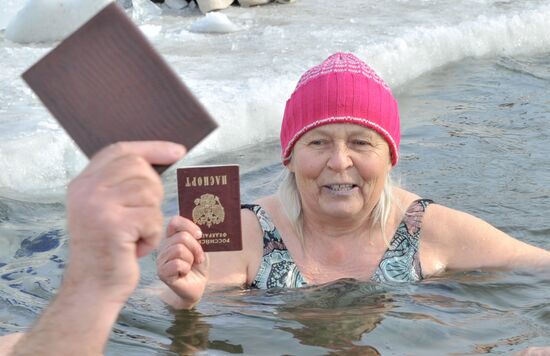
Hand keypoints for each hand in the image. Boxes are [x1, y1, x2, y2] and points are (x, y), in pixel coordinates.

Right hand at [63, 141, 185, 302]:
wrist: (93, 287)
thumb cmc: (109, 249)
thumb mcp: (107, 210)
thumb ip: (121, 184)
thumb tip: (162, 157)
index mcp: (83, 184)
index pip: (120, 150)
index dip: (151, 148)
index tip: (178, 151)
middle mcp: (86, 190)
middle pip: (139, 168)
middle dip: (154, 191)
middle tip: (143, 217)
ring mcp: (97, 206)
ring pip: (149, 193)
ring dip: (152, 217)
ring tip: (137, 235)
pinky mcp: (113, 225)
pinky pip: (152, 218)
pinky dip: (152, 236)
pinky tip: (137, 247)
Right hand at [156, 216, 207, 307]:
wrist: (197, 285)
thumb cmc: (198, 265)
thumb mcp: (200, 247)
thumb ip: (196, 237)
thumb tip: (198, 229)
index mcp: (172, 237)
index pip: (175, 222)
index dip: (188, 225)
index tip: (200, 235)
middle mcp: (163, 246)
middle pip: (182, 237)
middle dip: (196, 248)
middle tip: (199, 258)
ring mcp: (161, 259)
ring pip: (179, 249)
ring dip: (191, 259)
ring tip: (190, 266)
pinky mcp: (162, 272)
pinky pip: (177, 263)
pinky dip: (186, 268)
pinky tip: (184, 273)